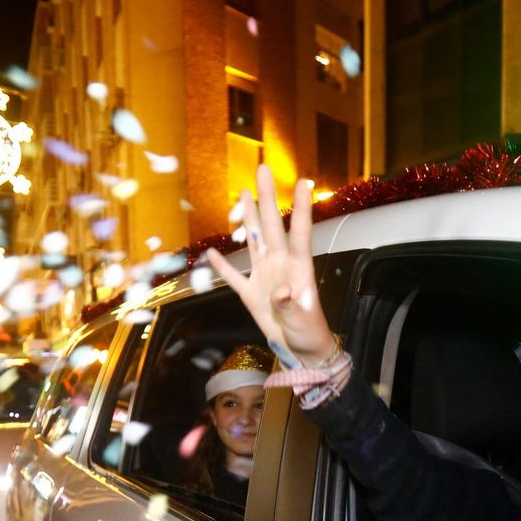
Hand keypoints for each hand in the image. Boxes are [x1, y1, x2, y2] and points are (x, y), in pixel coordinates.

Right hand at [206, 164, 336, 366]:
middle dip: (267, 198)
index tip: (303, 181)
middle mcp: (281, 265)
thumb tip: (280, 292)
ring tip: (243, 193)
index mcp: (299, 268)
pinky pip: (234, 278)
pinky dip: (223, 267)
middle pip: (272, 226)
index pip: (300, 232)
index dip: (301, 208)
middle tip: (263, 169)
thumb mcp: (302, 321)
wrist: (301, 351)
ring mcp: (265, 277)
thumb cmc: (308, 333)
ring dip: (249, 218)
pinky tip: (211, 252)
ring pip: (255, 241)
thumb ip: (291, 305)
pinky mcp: (251, 294)